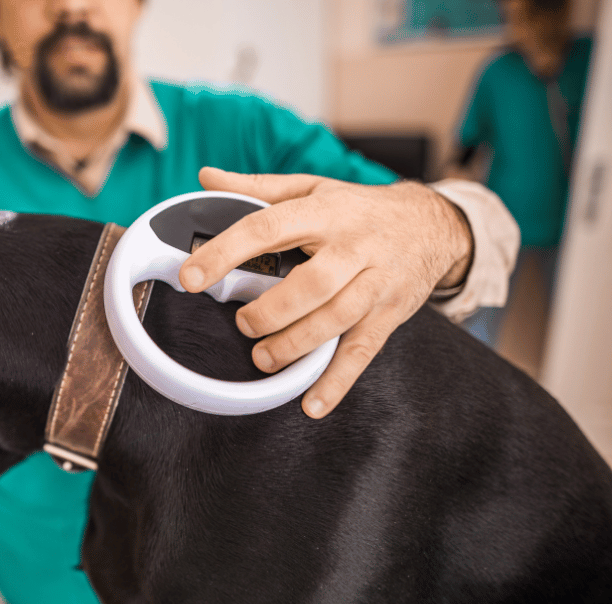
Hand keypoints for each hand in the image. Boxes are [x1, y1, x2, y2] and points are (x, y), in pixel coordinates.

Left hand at [179, 167, 472, 418]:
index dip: (226, 252)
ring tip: (263, 358)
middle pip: (310, 285)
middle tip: (242, 324)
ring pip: (334, 321)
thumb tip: (207, 178)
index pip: (267, 228)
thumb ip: (257, 189)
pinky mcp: (388, 317)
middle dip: (270, 311)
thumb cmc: (360, 209)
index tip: (191, 277)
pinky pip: (361, 354)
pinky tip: (311, 404)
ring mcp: (375, 285)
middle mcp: (354, 248)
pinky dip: (336, 382)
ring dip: (294, 346)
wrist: (433, 225)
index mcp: (325, 212)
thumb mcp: (312, 188)